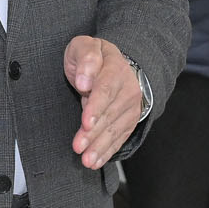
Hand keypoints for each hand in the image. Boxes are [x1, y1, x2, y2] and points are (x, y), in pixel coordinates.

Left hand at [65, 36, 142, 169]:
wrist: (116, 63)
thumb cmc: (93, 57)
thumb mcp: (85, 46)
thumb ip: (86, 58)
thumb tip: (85, 82)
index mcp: (114, 67)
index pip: (106, 89)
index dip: (96, 107)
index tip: (85, 122)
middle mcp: (127, 88)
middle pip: (110, 113)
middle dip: (94, 133)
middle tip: (78, 147)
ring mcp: (130, 106)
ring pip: (115, 128)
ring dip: (100, 147)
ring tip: (87, 161)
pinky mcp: (129, 120)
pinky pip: (120, 137)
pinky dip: (108, 151)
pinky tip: (97, 162)